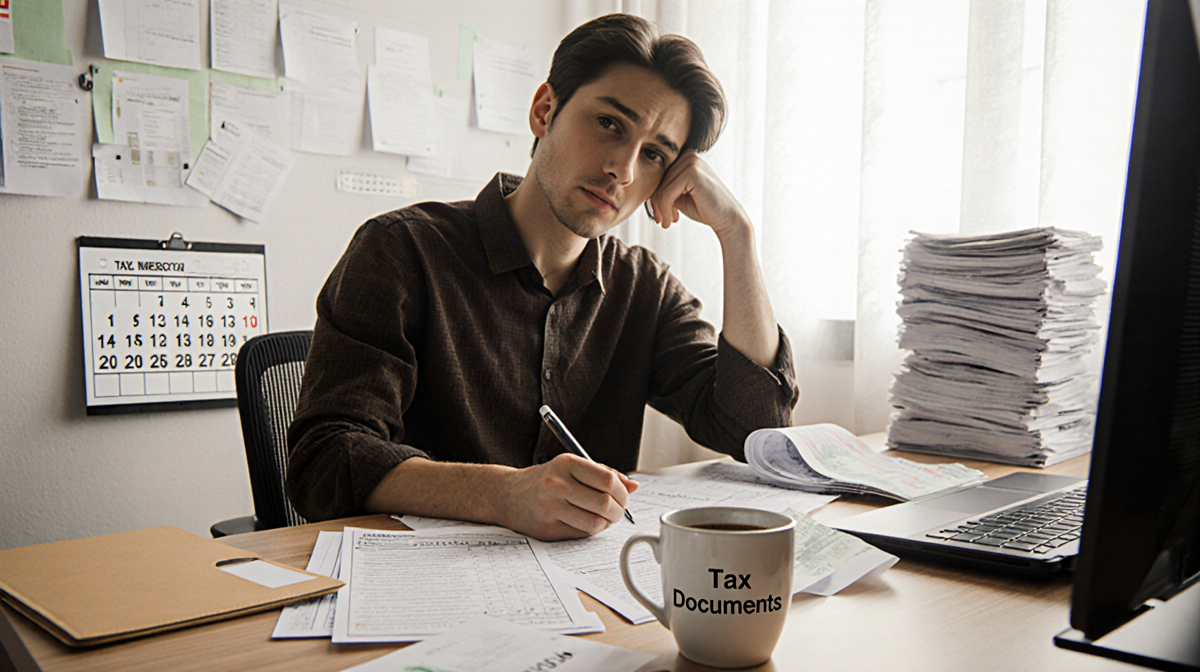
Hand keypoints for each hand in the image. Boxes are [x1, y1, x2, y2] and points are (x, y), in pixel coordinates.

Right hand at [498, 453, 639, 540]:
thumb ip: (604, 474)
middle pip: (604, 503)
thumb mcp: (572, 467)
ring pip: (596, 522)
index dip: (622, 491)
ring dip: (606, 523)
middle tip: (617, 510)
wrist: (507, 495)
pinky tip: (586, 521)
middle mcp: (556, 484)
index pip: (607, 479)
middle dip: (618, 510)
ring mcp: (550, 508)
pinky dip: (591, 530)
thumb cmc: (546, 480)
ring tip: (603, 517)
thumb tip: (634, 486)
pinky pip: (582, 534)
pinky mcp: (547, 529)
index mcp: (565, 463)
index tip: (624, 495)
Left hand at [647, 150, 749, 239]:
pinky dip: (665, 210)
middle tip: (662, 221)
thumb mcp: (679, 195)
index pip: (660, 175)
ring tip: (666, 223)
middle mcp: (689, 154)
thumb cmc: (704, 208)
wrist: (729, 219)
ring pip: (660, 188)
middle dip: (656, 204)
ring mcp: (691, 161)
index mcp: (686, 157)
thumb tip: (642, 187)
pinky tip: (671, 221)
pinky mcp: (692, 172)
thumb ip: (664, 188)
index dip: (655, 196)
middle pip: (658, 180)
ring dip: (660, 209)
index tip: (660, 215)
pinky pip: (666, 193)